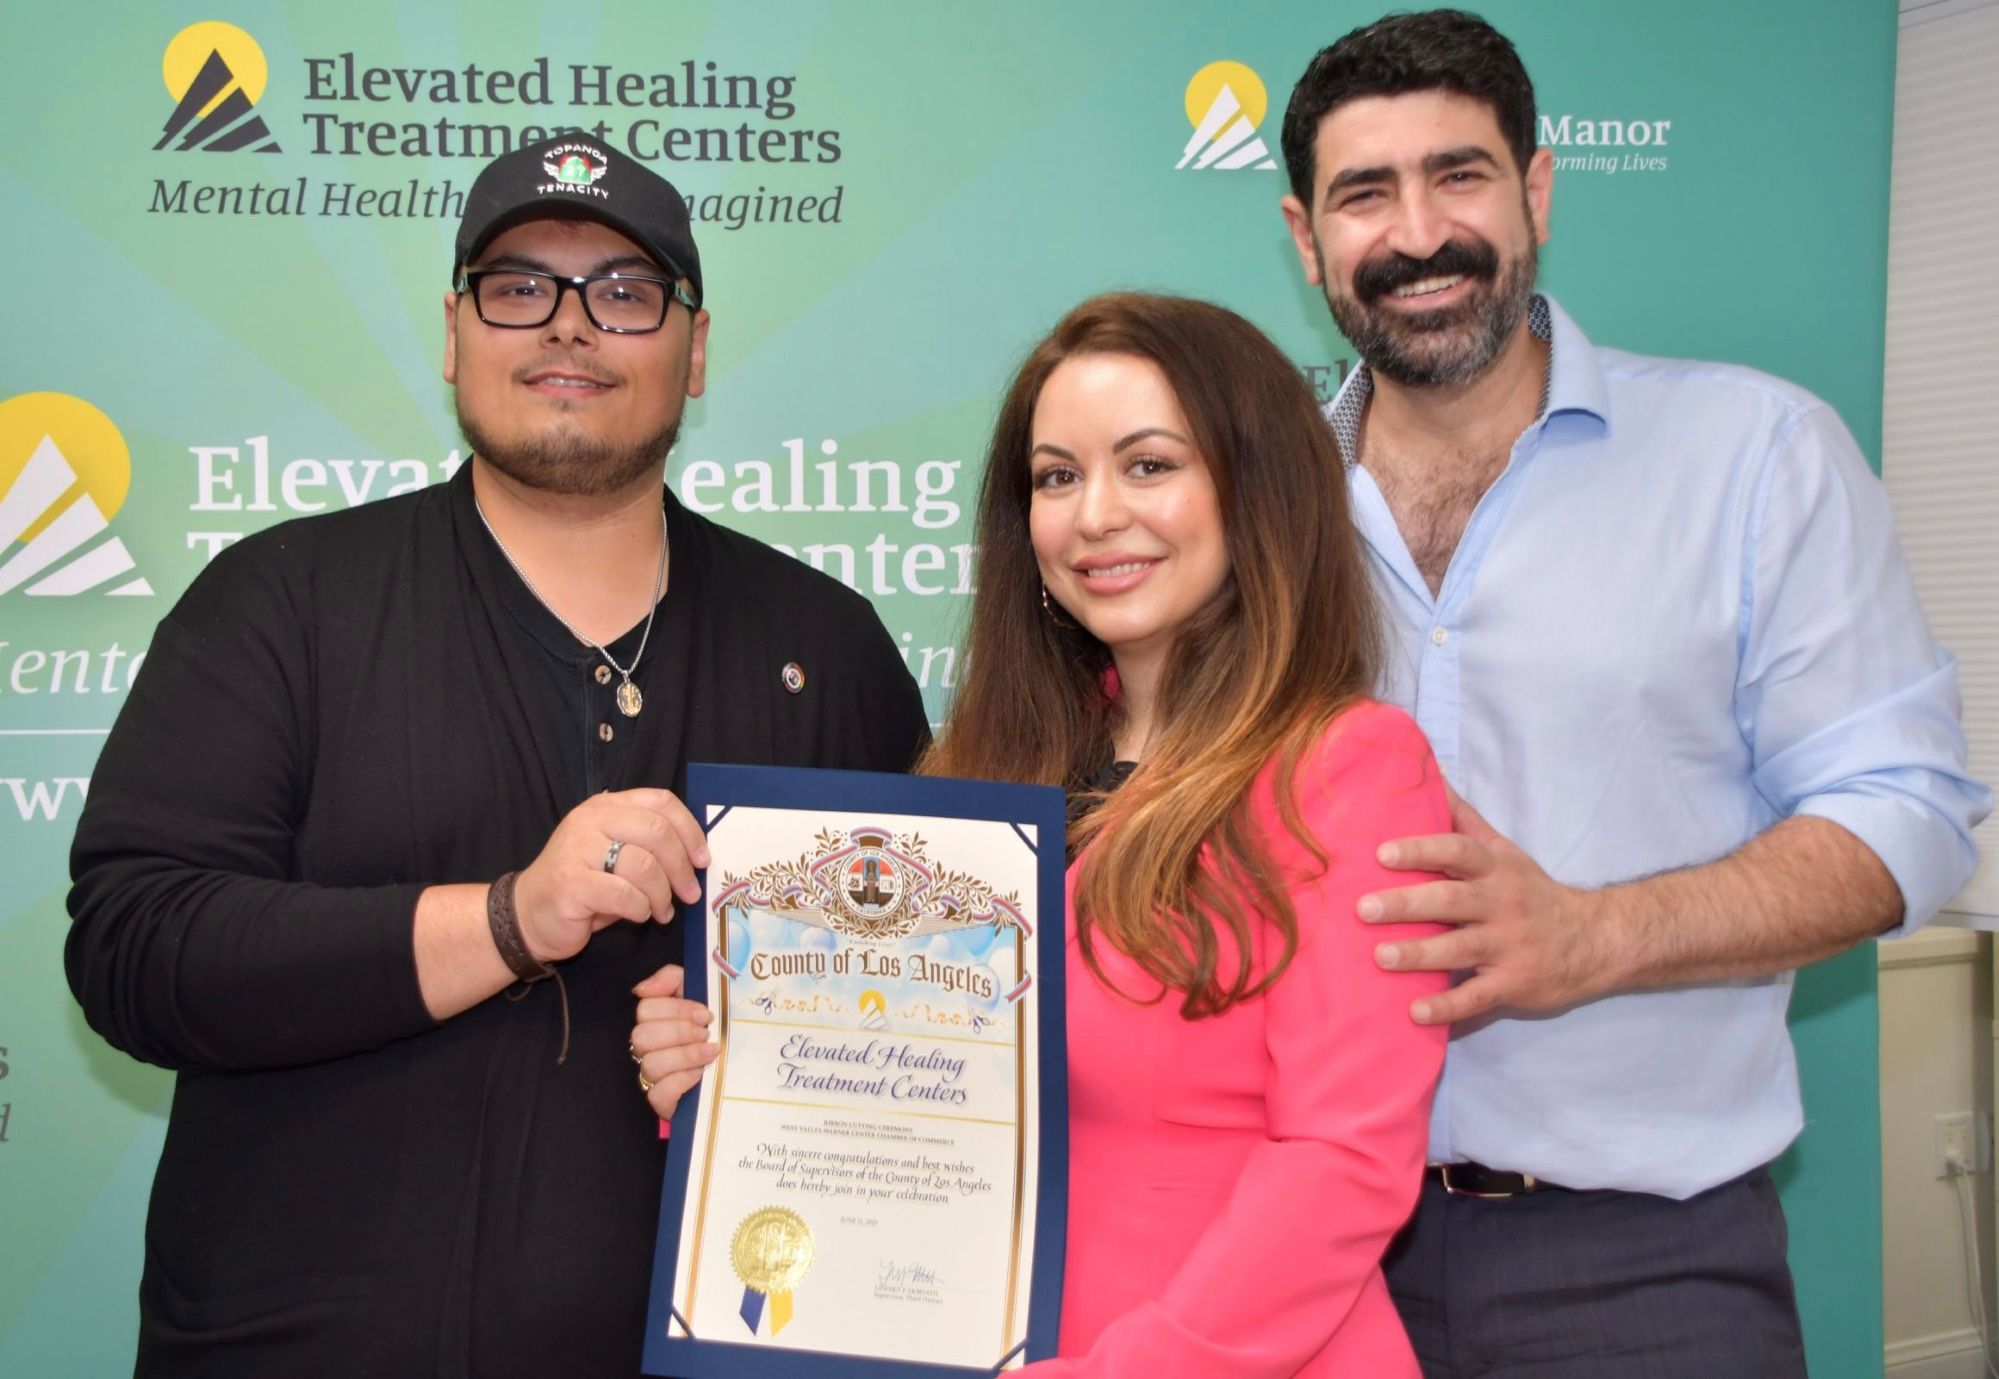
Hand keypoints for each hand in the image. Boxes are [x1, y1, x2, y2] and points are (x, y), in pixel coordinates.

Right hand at [513, 788, 709, 963]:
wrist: (528, 913)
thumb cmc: (582, 883)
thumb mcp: (615, 852)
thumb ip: (648, 844)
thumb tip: (697, 856)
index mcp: (606, 806)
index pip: (660, 802)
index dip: (690, 830)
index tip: (702, 859)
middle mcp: (591, 821)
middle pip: (657, 832)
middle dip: (681, 867)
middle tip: (690, 893)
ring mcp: (577, 850)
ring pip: (645, 866)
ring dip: (662, 895)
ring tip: (662, 911)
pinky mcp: (571, 883)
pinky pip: (625, 895)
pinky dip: (641, 909)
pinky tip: (639, 915)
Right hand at [631, 963, 718, 1118]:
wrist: (738, 1068)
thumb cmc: (713, 1028)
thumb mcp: (698, 994)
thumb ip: (672, 978)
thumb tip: (642, 989)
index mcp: (654, 1020)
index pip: (646, 1009)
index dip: (676, 1010)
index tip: (705, 1014)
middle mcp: (647, 1048)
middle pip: (642, 1036)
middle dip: (680, 1032)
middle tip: (706, 1033)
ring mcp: (651, 1076)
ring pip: (651, 1064)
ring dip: (685, 1055)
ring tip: (710, 1052)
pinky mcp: (662, 1102)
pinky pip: (658, 1093)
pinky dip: (680, 1081)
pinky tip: (699, 1074)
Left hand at [1357, 788, 1610, 1025]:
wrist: (1593, 940)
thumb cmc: (1531, 892)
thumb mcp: (1503, 850)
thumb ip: (1463, 818)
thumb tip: (1428, 771)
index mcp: (1496, 869)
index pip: (1458, 851)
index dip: (1421, 850)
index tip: (1382, 853)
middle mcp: (1502, 904)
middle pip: (1451, 901)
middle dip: (1406, 904)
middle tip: (1363, 908)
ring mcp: (1509, 946)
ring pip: (1460, 949)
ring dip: (1419, 954)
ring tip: (1380, 956)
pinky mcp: (1514, 984)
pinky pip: (1477, 997)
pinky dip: (1447, 1007)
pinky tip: (1415, 1012)